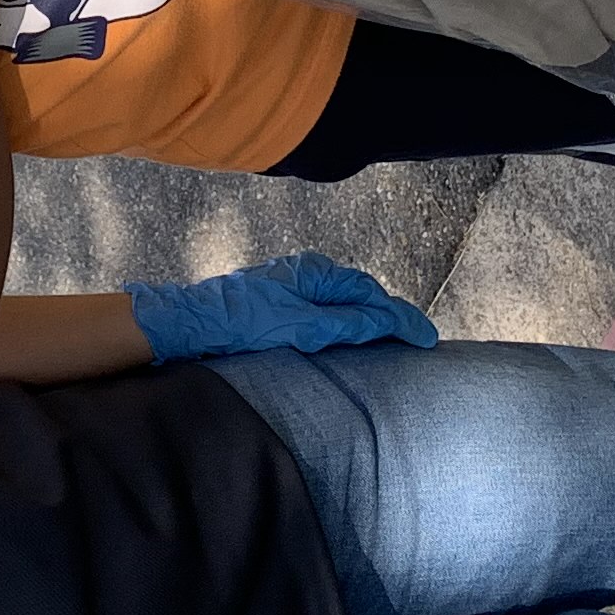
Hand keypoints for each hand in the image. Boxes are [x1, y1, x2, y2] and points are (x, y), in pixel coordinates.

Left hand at [128, 254, 439, 363]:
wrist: (187, 324)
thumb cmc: (239, 322)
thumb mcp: (299, 326)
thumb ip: (343, 324)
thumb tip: (385, 322)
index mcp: (314, 272)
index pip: (370, 294)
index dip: (400, 317)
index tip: (427, 338)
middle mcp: (304, 275)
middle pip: (358, 296)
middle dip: (389, 316)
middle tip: (418, 340)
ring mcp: (290, 290)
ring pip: (340, 304)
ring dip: (367, 321)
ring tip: (392, 342)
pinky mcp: (277, 308)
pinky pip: (323, 314)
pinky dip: (344, 326)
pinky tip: (347, 342)